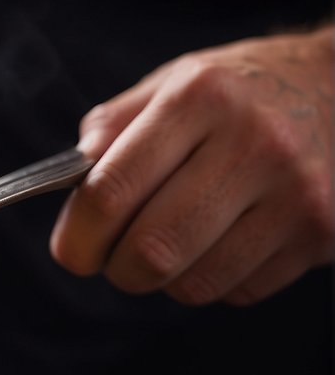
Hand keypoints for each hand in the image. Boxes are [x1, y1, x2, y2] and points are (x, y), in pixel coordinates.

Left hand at [50, 26, 333, 305]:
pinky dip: (214, 280)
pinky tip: (223, 242)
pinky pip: (237, 291)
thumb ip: (113, 127)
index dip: (77, 236)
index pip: (111, 191)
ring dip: (165, 279)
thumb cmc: (241, 93)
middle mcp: (253, 142)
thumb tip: (66, 178)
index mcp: (200, 97)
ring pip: (193, 283)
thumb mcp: (175, 83)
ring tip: (172, 244)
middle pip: (151, 250)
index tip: (71, 250)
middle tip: (115, 257)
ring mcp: (295, 191)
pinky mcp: (322, 233)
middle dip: (116, 269)